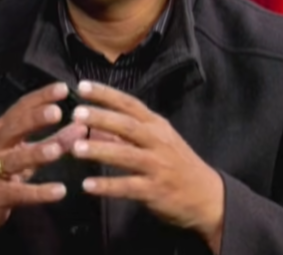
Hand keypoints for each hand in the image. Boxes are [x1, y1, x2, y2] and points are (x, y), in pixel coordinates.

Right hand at [0, 82, 88, 241]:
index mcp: (1, 130)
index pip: (21, 108)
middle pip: (14, 128)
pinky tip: (60, 191)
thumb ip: (54, 140)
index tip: (63, 88)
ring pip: (15, 159)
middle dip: (35, 119)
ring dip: (36, 153)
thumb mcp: (24, 153)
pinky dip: (39, 192)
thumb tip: (82, 128)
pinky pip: (19, 192)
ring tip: (57, 150)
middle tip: (57, 112)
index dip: (40, 97)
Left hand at [69, 80, 224, 250]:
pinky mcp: (155, 190)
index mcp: (156, 125)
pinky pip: (128, 187)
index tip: (82, 86)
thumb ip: (126, 132)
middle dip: (101, 118)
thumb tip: (93, 124)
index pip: (129, 104)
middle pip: (127, 126)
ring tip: (75, 148)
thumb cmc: (177, 164)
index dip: (106, 94)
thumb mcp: (157, 141)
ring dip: (100, 150)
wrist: (208, 196)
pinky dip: (107, 186)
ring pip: (126, 155)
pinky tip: (87, 186)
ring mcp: (157, 166)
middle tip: (75, 114)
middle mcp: (157, 142)